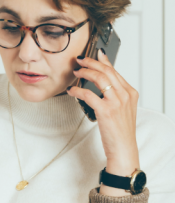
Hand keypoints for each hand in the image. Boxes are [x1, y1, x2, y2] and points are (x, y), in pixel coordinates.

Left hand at [67, 49, 139, 195]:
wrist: (124, 149)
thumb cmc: (120, 131)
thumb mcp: (122, 109)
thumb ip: (114, 94)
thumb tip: (100, 82)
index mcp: (130, 92)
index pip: (115, 71)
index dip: (103, 60)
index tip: (95, 53)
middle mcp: (125, 95)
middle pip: (106, 70)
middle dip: (91, 62)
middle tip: (79, 60)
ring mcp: (116, 102)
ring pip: (99, 78)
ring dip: (84, 72)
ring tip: (75, 71)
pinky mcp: (106, 110)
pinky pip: (88, 94)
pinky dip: (77, 90)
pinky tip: (72, 90)